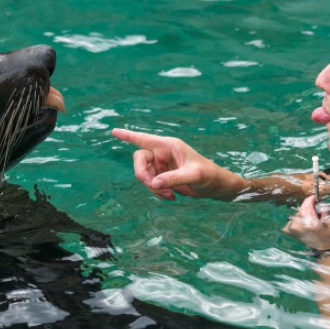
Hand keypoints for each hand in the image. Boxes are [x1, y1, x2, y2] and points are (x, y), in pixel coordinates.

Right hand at [111, 128, 245, 199]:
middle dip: (142, 175)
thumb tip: (154, 183)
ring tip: (169, 195)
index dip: (128, 136)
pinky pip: (151, 185)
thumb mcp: (193, 175)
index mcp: (169, 146)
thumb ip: (174, 178)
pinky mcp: (164, 178)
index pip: (144, 139)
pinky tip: (171, 197)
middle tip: (153, 186)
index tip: (114, 131)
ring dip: (152, 187)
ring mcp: (162, 166)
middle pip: (139, 160)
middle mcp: (162, 154)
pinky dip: (157, 192)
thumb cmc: (208, 175)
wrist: (215, 186)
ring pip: (144, 175)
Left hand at [282, 195, 329, 250]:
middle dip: (310, 209)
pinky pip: (292, 220)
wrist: (326, 254)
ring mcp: (292, 230)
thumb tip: (321, 207)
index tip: (315, 198)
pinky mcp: (290, 232)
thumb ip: (327, 213)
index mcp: (310, 224)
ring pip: (298, 214)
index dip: (311, 199)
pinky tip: (306, 224)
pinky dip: (299, 220)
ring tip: (314, 220)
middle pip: (302, 209)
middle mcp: (298, 226)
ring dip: (305, 215)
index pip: (307, 205)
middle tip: (318, 212)